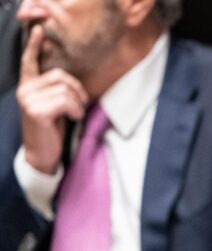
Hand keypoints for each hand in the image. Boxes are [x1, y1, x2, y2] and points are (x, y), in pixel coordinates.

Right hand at [16, 25, 88, 174]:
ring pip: (65, 90)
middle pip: (60, 76)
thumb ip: (56, 90)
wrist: (43, 154)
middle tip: (80, 104)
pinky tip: (73, 118)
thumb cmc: (52, 129)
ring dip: (77, 103)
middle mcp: (25, 89)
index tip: (38, 31)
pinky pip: (65, 102)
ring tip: (74, 114)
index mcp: (28, 86)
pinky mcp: (36, 110)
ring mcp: (28, 99)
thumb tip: (70, 80)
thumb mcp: (53, 105)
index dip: (34, 46)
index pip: (29, 62)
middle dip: (77, 90)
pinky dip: (75, 110)